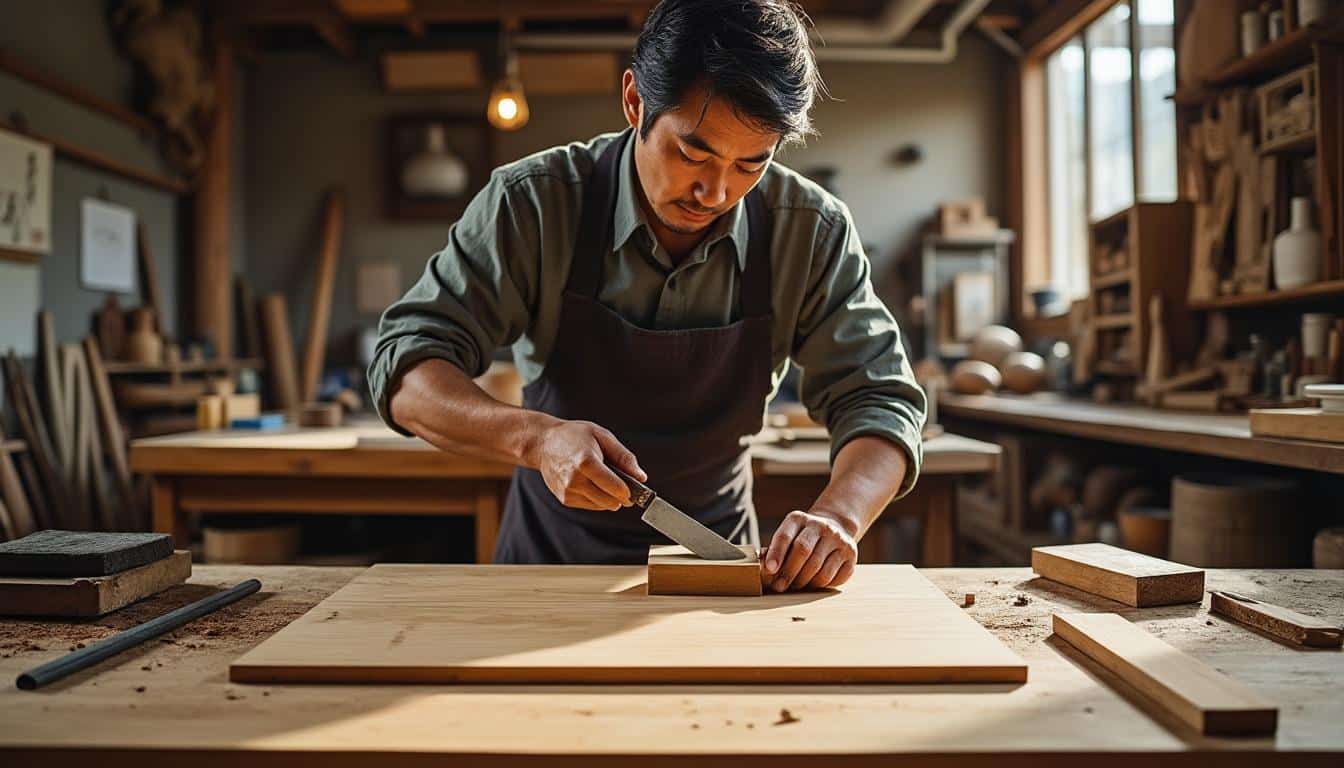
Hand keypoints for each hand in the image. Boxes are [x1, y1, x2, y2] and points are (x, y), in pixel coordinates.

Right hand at [531, 419, 645, 510]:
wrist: (544, 443)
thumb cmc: (574, 436)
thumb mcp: (602, 436)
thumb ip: (624, 457)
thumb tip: (641, 477)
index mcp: (585, 461)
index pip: (614, 487)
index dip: (628, 492)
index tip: (635, 489)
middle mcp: (574, 479)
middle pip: (609, 501)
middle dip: (621, 496)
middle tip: (622, 485)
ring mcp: (568, 491)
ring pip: (601, 506)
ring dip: (609, 497)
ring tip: (603, 479)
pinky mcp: (564, 499)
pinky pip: (591, 505)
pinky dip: (597, 498)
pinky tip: (591, 483)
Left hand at [762, 510, 857, 591]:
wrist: (835, 528)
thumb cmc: (802, 537)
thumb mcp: (788, 535)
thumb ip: (774, 549)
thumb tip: (760, 565)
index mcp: (800, 519)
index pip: (785, 536)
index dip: (776, 553)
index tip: (769, 569)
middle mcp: (821, 526)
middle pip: (803, 552)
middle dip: (788, 573)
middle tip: (779, 587)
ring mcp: (839, 540)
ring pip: (819, 568)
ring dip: (804, 583)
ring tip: (795, 587)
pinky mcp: (851, 554)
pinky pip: (834, 577)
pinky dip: (821, 585)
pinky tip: (813, 584)